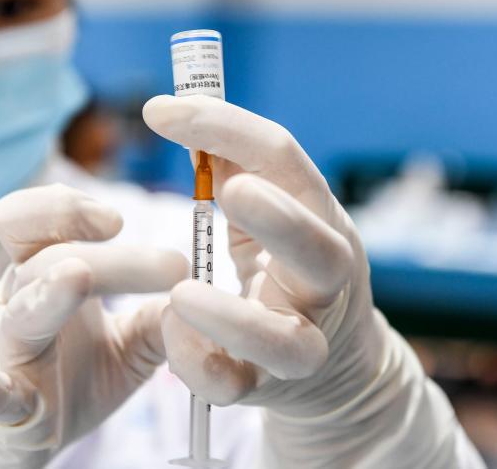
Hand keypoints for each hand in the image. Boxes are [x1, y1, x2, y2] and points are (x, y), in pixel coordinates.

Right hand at [0, 184, 187, 467]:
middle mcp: (17, 304)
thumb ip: (162, 318)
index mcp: (42, 277)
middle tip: (173, 264)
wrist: (19, 437)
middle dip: (110, 257)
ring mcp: (6, 354)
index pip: (37, 221)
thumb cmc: (72, 375)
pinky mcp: (2, 408)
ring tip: (75, 275)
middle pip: (47, 260)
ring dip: (48, 293)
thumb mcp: (130, 344)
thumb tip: (203, 297)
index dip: (69, 208)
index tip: (118, 219)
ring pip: (20, 315)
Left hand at [143, 95, 478, 467]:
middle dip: (278, 220)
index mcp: (319, 217)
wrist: (336, 366)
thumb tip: (175, 108)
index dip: (227, 129)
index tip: (159, 110)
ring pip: (286, 342)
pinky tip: (168, 331)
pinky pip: (236, 386)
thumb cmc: (287, 268)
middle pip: (318, 249)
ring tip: (181, 292)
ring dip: (233, 317)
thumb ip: (231, 166)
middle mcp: (324, 279)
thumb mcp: (270, 213)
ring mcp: (304, 341)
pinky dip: (199, 363)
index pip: (285, 160)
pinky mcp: (271, 388)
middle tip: (232, 193)